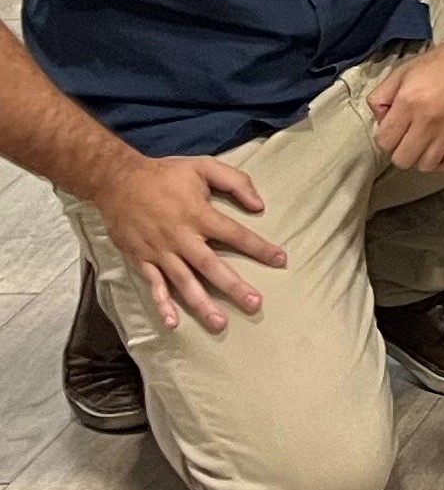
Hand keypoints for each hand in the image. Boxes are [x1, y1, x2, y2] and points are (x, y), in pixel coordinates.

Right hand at [90, 153, 284, 333]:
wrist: (117, 181)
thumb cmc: (165, 173)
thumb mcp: (204, 166)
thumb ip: (236, 182)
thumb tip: (259, 205)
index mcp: (199, 214)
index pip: (236, 235)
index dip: (259, 248)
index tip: (281, 260)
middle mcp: (181, 237)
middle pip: (212, 266)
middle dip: (234, 287)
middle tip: (255, 305)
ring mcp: (160, 251)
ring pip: (184, 282)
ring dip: (201, 304)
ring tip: (219, 323)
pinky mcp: (142, 259)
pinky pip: (154, 285)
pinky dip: (162, 304)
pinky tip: (172, 322)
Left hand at [365, 30, 443, 171]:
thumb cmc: (443, 63)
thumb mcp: (403, 71)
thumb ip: (382, 96)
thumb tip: (380, 119)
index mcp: (408, 103)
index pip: (384, 141)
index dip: (386, 137)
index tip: (395, 129)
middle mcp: (428, 121)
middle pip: (402, 159)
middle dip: (401, 150)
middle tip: (409, 137)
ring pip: (425, 165)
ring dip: (422, 156)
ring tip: (426, 142)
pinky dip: (443, 161)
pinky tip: (442, 149)